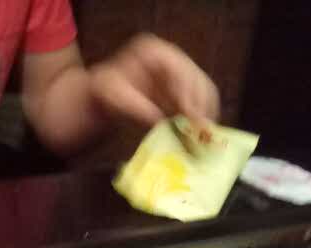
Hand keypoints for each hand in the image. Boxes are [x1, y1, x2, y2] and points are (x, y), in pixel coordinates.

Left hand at [87, 34, 219, 131]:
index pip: (178, 68)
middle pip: (195, 77)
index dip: (187, 90)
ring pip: (202, 88)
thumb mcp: (115, 98)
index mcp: (153, 52)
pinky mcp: (181, 87)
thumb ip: (136, 107)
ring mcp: (178, 71)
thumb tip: (158, 119)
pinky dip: (202, 115)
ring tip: (203, 133)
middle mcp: (171, 57)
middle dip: (200, 103)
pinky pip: (199, 99)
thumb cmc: (107, 92)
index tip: (189, 112)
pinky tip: (199, 131)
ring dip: (205, 111)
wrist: (106, 93)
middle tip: (201, 128)